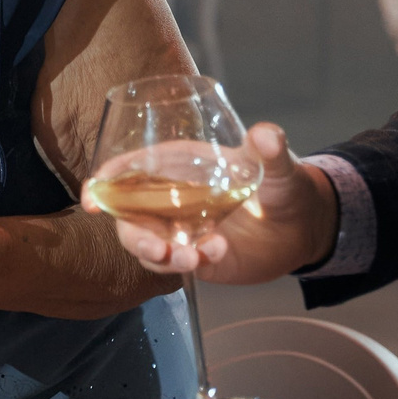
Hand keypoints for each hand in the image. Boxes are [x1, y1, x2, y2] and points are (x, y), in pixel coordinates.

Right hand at [92, 121, 337, 282]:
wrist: (304, 227)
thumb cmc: (282, 185)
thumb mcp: (278, 166)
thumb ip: (270, 153)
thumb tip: (265, 135)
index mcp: (178, 166)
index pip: (129, 170)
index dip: (105, 182)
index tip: (94, 199)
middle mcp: (169, 199)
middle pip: (129, 216)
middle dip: (134, 235)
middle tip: (159, 249)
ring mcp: (180, 230)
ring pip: (146, 245)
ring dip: (158, 256)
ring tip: (191, 259)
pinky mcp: (194, 256)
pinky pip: (175, 264)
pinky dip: (189, 262)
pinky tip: (218, 252)